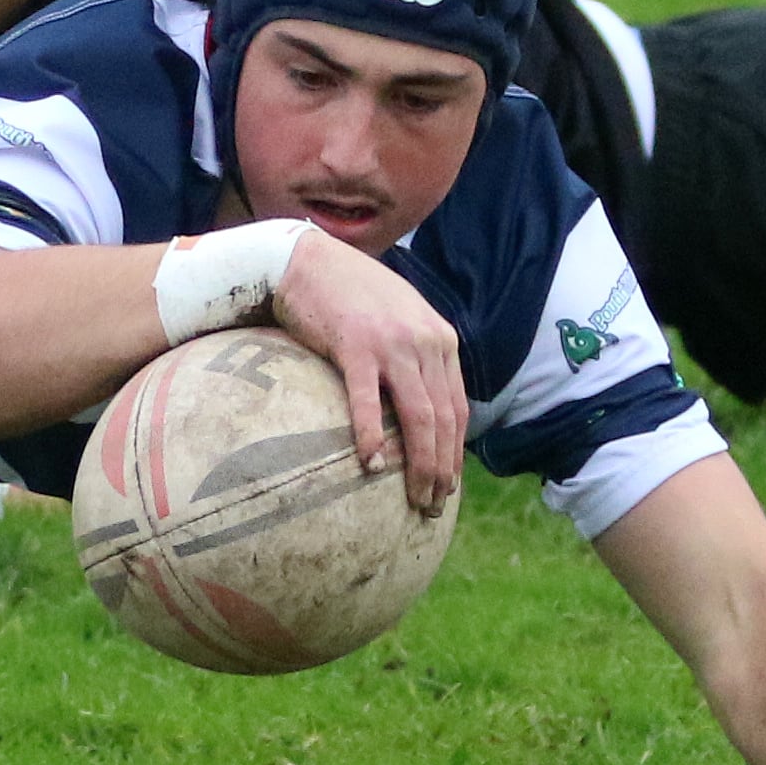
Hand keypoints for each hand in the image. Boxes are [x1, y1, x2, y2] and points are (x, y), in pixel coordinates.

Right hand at [268, 226, 465, 514]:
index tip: (447, 485)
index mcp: (440, 339)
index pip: (458, 408)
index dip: (456, 452)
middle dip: (443, 469)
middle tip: (432, 505)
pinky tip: (369, 464)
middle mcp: (425, 342)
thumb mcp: (398, 317)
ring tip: (413, 498)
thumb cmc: (346, 292)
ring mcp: (392, 344)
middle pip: (444, 419)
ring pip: (419, 417)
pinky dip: (372, 436)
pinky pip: (368, 401)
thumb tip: (417, 408)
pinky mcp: (355, 346)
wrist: (307, 258)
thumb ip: (415, 354)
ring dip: (420, 464)